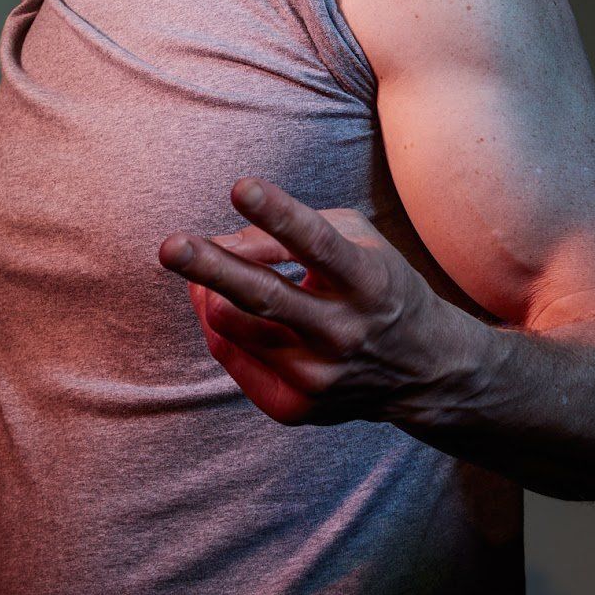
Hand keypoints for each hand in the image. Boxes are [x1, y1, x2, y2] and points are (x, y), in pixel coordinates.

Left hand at [158, 177, 441, 426]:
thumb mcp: (353, 238)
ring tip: (206, 273)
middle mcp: (343, 332)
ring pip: (232, 326)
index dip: (277, 214)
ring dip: (207, 290)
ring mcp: (318, 377)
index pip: (316, 243)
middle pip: (264, 297)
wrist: (423, 369)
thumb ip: (286, 232)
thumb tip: (216, 244)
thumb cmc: (377, 282)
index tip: (241, 187)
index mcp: (366, 279)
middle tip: (171, 246)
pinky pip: (231, 356)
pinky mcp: (296, 407)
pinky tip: (235, 310)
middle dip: (212, 268)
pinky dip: (222, 325)